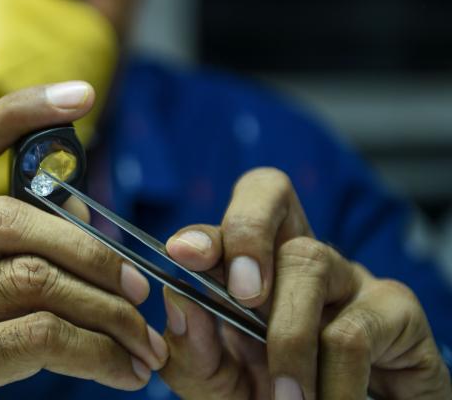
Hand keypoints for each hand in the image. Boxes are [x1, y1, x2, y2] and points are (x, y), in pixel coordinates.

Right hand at [0, 82, 167, 399]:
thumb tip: (77, 214)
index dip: (16, 112)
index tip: (81, 92)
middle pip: (8, 217)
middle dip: (91, 249)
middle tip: (141, 288)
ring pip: (32, 279)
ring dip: (106, 311)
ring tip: (143, 342)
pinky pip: (35, 338)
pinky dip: (94, 353)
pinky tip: (120, 372)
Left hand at [158, 168, 451, 398]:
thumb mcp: (220, 384)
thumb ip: (192, 350)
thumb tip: (177, 302)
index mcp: (250, 267)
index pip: (226, 215)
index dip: (208, 224)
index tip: (183, 253)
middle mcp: (298, 257)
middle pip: (270, 194)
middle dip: (246, 234)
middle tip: (242, 295)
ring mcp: (348, 276)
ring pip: (309, 263)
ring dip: (290, 338)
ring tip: (288, 399)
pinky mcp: (396, 310)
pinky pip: (353, 330)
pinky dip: (332, 381)